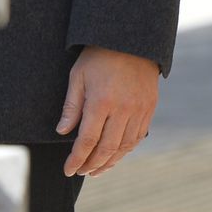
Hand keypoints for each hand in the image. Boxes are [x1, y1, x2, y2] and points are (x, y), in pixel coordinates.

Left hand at [56, 46, 159, 177]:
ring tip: (96, 169)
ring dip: (109, 162)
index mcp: (101, 101)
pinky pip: (138, 137)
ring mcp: (139, 110)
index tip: (68, 169)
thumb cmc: (99, 56)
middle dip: (91, 164)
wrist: (132, 40)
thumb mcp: (78, 76)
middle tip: (81, 172)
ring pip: (124, 147)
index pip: (87, 140)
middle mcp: (123, 109)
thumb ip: (71, 106)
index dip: (76, 159)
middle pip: (106, 148)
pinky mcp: (149, 108)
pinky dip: (125, 150)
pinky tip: (115, 155)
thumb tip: (62, 132)